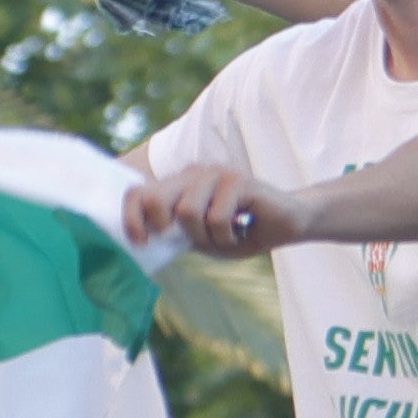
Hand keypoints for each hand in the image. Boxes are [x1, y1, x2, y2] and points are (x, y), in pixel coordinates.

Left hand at [120, 161, 312, 257]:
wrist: (286, 225)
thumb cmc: (240, 232)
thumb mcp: (201, 238)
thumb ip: (175, 234)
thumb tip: (143, 243)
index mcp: (179, 185)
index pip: (139, 192)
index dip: (130, 217)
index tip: (141, 243)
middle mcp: (194, 174)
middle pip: (154, 198)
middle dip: (164, 227)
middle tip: (189, 240)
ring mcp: (216, 174)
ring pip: (187, 212)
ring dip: (206, 237)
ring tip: (224, 236)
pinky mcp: (238, 181)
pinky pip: (217, 218)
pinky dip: (227, 236)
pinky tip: (241, 231)